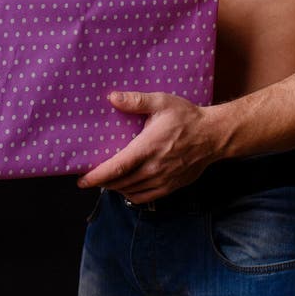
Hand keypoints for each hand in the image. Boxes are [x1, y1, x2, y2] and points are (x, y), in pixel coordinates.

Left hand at [76, 91, 220, 203]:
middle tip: (89, 177)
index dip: (97, 176)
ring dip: (115, 188)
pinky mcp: (171, 187)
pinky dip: (130, 195)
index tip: (82, 180)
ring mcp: (163, 180)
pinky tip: (125, 186)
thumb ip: (136, 101)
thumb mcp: (161, 102)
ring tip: (105, 180)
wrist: (212, 135)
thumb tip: (112, 98)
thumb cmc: (186, 117)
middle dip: (102, 182)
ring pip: (131, 191)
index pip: (117, 167)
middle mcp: (154, 168)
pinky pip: (144, 197)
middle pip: (120, 182)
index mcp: (148, 147)